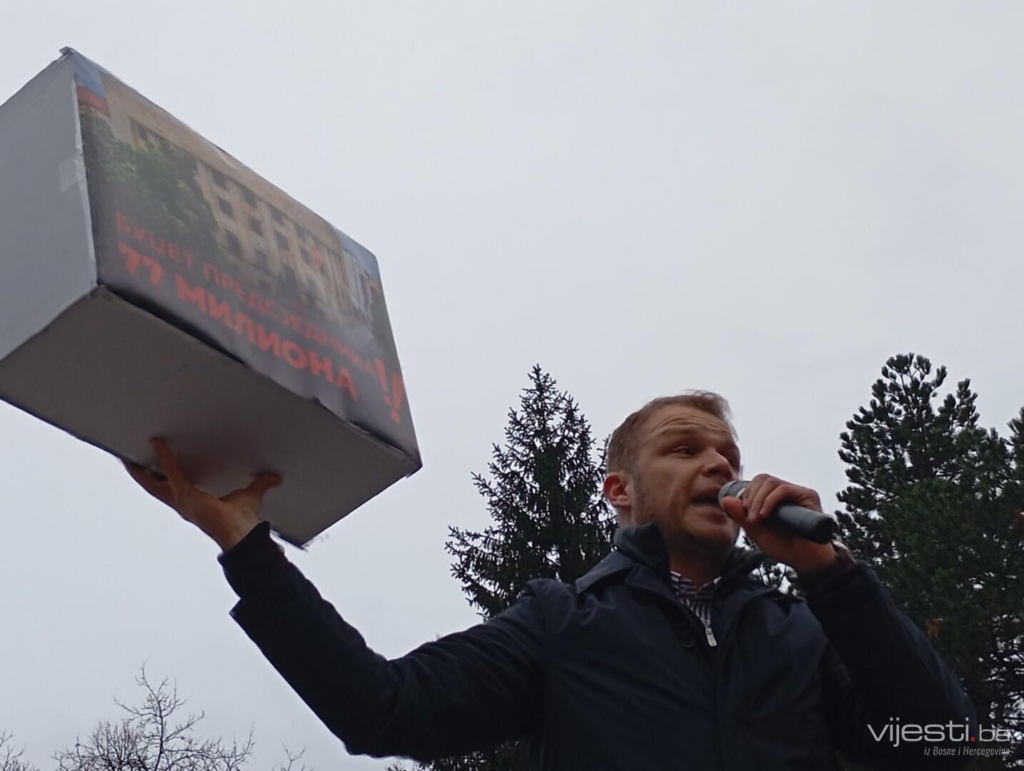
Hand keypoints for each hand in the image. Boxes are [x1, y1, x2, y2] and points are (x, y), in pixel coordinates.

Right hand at [124, 438, 281, 551]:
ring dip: (141, 469)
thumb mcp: (252, 494)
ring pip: (154, 482)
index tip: (150, 468)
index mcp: (193, 503)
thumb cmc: (243, 521)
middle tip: (129, 461)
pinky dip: (165, 457)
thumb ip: (261, 484)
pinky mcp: (185, 495)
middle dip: (141, 475)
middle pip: (155, 487)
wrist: (241, 534)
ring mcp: (181, 500)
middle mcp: (183, 503)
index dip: (160, 478)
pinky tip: (158, 443)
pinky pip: (172, 471)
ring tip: (127, 457)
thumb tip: (274, 478)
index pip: (172, 488)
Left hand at [720, 473, 836, 575]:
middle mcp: (788, 492)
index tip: (744, 512)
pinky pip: (783, 489)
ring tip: (757, 519)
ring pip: (771, 482)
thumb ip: (741, 516)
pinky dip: (770, 501)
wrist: (806, 561)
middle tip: (750, 517)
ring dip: (758, 500)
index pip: (758, 483)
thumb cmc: (784, 547)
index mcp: (776, 498)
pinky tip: (765, 515)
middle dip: (750, 496)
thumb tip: (725, 499)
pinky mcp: (808, 496)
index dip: (747, 493)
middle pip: (763, 478)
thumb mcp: (756, 531)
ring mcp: (798, 493)